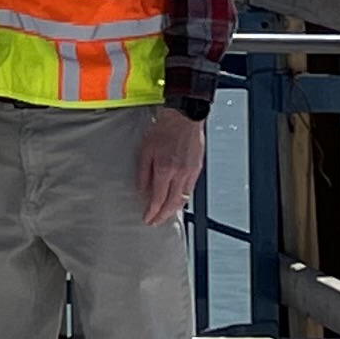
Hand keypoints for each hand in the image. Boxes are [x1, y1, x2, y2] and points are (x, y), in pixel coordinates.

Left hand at [134, 106, 206, 228]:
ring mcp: (191, 172)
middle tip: (155, 221)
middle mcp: (180, 174)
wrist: (184, 117)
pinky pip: (190, 190)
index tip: (147, 218)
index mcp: (165, 170)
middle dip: (163, 215)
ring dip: (174, 209)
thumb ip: (143, 173)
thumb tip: (142, 190)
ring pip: (183, 198)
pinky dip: (183, 198)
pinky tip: (177, 200)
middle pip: (172, 203)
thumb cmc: (164, 129)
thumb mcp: (145, 150)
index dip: (152, 212)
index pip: (158, 199)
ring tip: (165, 214)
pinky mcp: (197, 168)